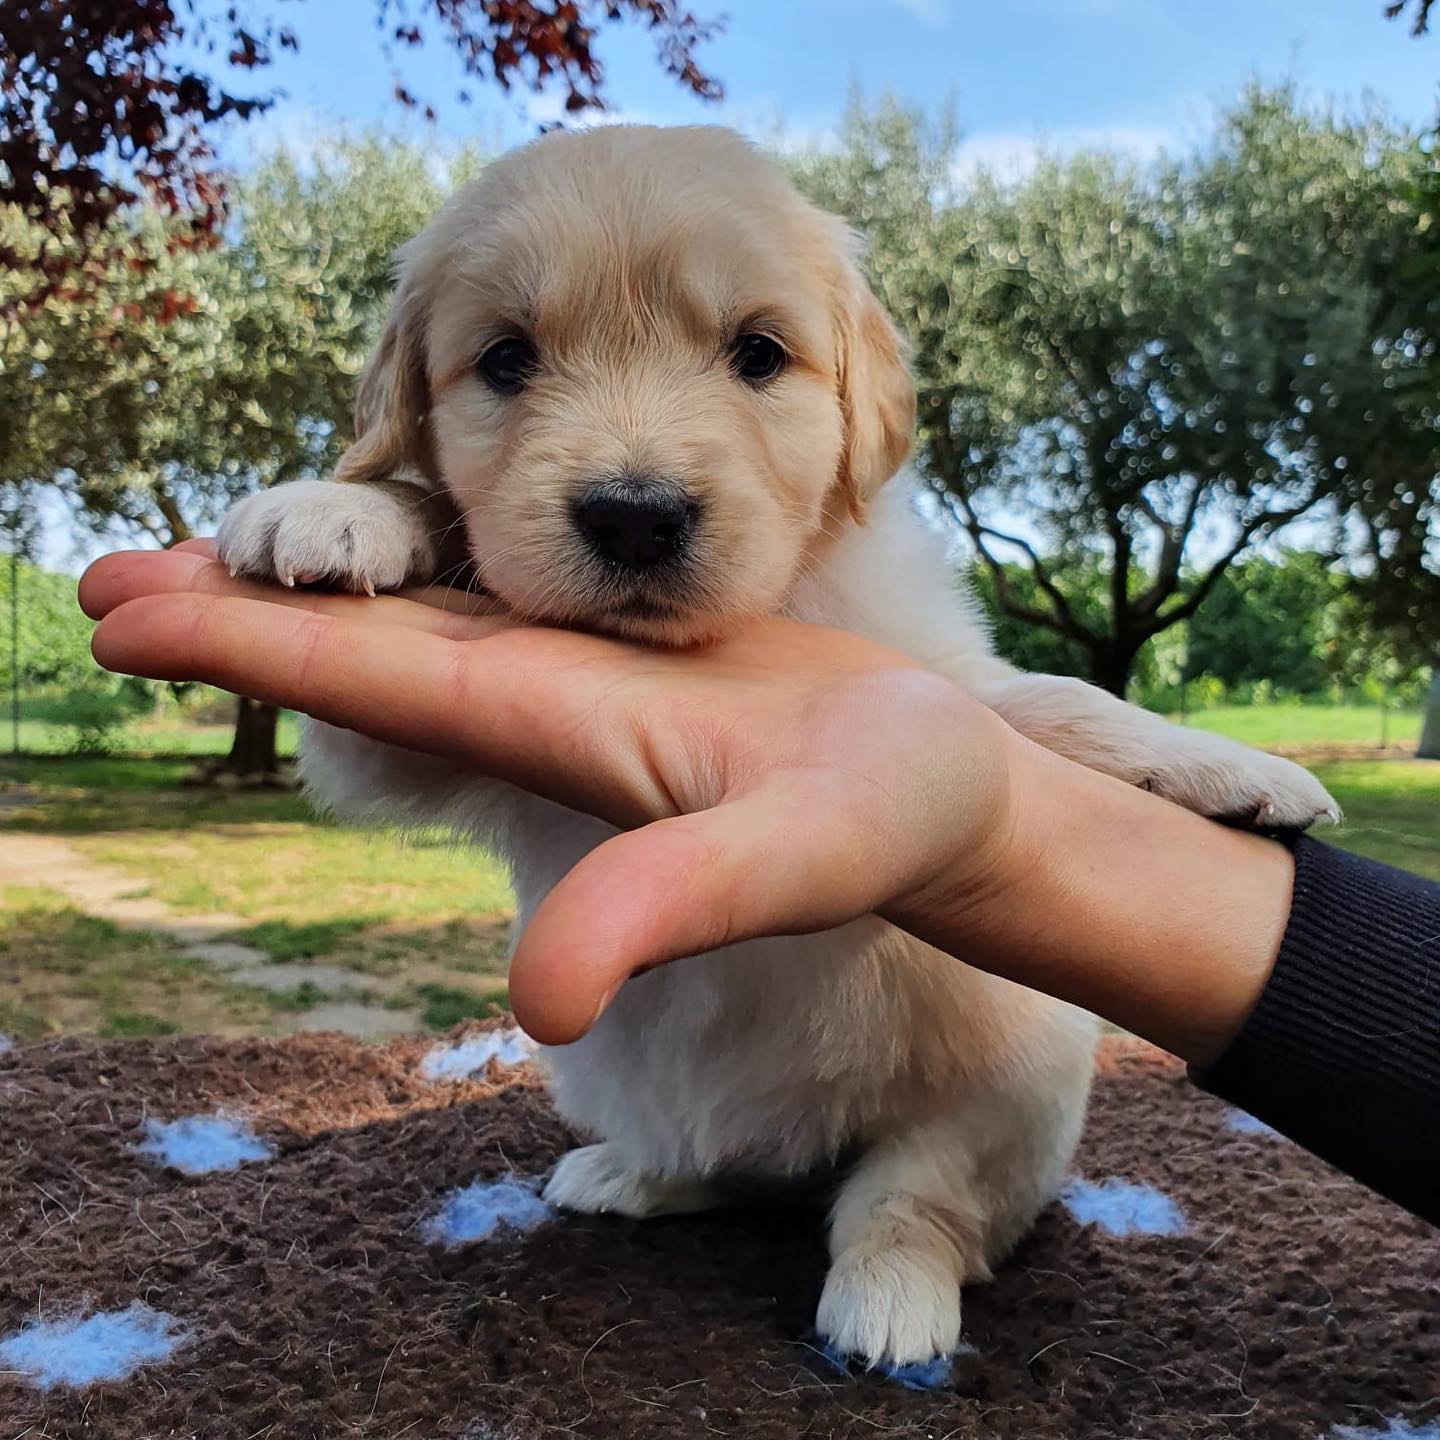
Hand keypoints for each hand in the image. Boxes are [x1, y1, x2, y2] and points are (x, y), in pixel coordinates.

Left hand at [80, 545, 1027, 1043]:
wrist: (941, 795)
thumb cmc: (888, 824)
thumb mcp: (790, 861)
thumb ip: (665, 910)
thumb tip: (535, 1001)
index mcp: (556, 737)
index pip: (373, 683)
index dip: (248, 643)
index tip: (115, 608)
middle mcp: (550, 707)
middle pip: (367, 648)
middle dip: (238, 612)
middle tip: (97, 571)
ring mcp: (593, 673)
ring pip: (432, 614)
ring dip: (324, 579)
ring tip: (218, 540)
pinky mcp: (641, 643)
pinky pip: (517, 591)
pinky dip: (438, 561)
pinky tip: (395, 543)